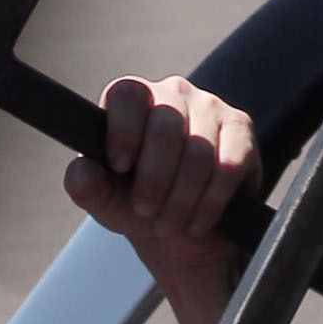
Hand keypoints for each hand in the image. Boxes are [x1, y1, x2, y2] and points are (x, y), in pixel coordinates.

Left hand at [67, 76, 255, 312]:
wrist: (186, 230)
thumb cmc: (141, 206)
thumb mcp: (109, 204)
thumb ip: (89, 188)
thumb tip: (81, 171)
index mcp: (135, 102)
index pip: (127, 93)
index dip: (123, 130)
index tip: (121, 168)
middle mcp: (173, 94)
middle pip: (165, 123)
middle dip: (154, 179)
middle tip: (146, 212)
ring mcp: (211, 107)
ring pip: (198, 150)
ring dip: (181, 199)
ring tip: (169, 224)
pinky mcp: (241, 129)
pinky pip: (228, 165)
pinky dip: (210, 202)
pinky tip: (197, 222)